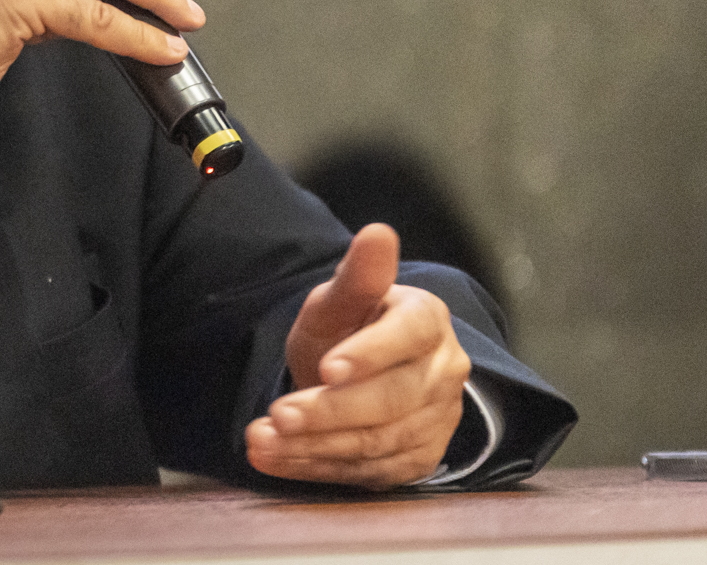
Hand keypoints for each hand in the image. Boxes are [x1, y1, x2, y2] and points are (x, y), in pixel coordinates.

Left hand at [245, 224, 471, 488]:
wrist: (360, 370)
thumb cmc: (351, 326)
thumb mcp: (343, 298)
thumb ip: (358, 274)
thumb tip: (377, 233)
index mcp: (428, 321)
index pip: (408, 336)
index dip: (369, 353)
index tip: (326, 367)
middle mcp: (443, 372)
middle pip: (392, 399)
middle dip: (330, 410)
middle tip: (279, 415)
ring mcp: (436, 421)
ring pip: (377, 442)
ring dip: (314, 445)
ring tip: (262, 439)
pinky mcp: (418, 460)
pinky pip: (368, 472)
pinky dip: (317, 468)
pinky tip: (275, 458)